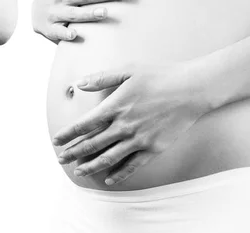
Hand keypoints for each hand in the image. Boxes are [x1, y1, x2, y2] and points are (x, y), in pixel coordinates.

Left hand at [53, 63, 209, 185]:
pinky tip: (109, 179)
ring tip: (78, 170)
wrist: (192, 89)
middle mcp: (123, 126)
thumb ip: (101, 78)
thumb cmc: (160, 76)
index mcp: (114, 107)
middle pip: (92, 144)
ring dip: (91, 166)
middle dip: (73, 152)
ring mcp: (138, 139)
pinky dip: (119, 174)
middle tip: (61, 159)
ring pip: (108, 158)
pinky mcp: (153, 148)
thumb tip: (79, 83)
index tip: (56, 140)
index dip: (68, 134)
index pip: (84, 125)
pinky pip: (132, 165)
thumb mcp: (128, 70)